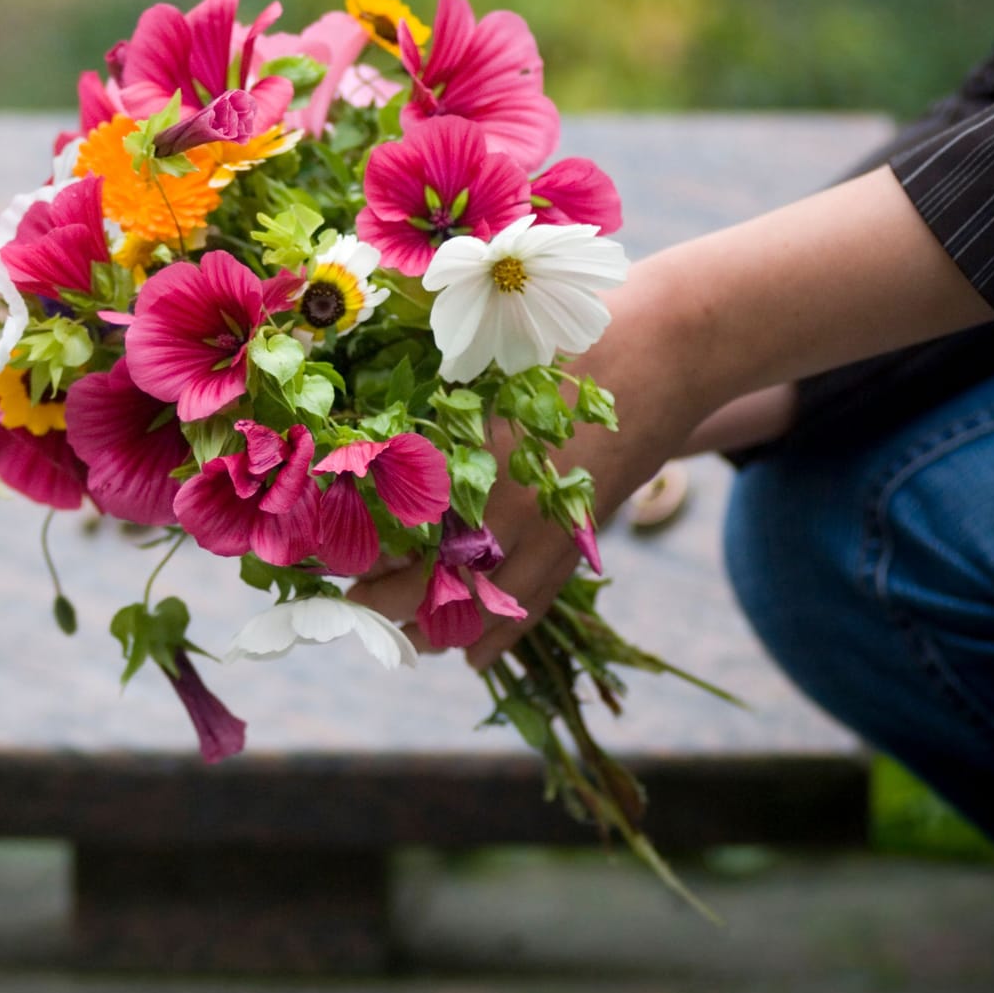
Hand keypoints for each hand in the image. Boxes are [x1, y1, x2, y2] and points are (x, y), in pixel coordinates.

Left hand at [348, 255, 726, 668]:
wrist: (671, 343)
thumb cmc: (567, 334)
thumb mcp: (486, 354)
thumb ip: (432, 393)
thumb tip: (367, 426)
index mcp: (473, 453)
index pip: (396, 524)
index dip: (357, 547)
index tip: (322, 555)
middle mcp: (508, 502)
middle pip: (431, 577)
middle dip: (384, 601)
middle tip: (346, 606)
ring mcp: (551, 527)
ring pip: (481, 605)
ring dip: (433, 627)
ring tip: (395, 636)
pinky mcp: (583, 536)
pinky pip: (536, 602)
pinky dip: (499, 635)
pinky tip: (469, 658)